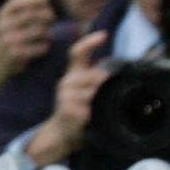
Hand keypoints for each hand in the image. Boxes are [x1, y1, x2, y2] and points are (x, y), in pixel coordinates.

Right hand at [0, 0, 55, 94]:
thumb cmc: (13, 37)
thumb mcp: (12, 20)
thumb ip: (25, 7)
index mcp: (3, 14)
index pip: (22, 0)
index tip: (46, 2)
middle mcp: (3, 25)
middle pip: (33, 14)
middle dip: (47, 15)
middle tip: (52, 18)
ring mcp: (8, 40)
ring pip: (39, 30)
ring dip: (48, 32)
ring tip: (48, 34)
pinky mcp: (15, 54)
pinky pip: (39, 47)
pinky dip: (44, 46)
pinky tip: (44, 47)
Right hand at [22, 29, 106, 168]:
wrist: (61, 134)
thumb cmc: (78, 111)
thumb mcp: (86, 92)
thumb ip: (95, 79)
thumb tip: (108, 68)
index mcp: (73, 74)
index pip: (79, 52)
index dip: (90, 42)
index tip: (103, 35)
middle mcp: (67, 81)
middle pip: (95, 76)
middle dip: (105, 85)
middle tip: (105, 96)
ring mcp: (65, 95)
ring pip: (93, 92)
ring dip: (98, 101)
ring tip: (93, 110)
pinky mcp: (66, 109)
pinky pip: (88, 107)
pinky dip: (92, 114)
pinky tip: (87, 117)